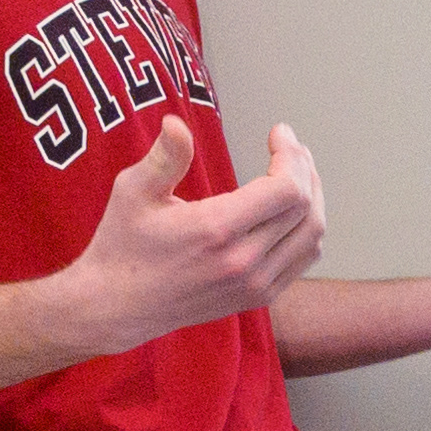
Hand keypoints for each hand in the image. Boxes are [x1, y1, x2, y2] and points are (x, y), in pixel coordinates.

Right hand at [63, 119, 328, 348]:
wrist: (117, 307)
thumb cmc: (122, 244)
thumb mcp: (133, 192)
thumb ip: (164, 158)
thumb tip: (176, 123)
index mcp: (216, 231)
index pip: (287, 190)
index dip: (292, 156)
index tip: (278, 132)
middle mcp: (243, 262)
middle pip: (305, 208)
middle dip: (304, 168)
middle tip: (288, 145)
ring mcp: (255, 285)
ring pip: (312, 235)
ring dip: (313, 196)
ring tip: (295, 169)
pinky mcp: (258, 297)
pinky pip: (302, 258)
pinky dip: (307, 227)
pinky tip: (292, 205)